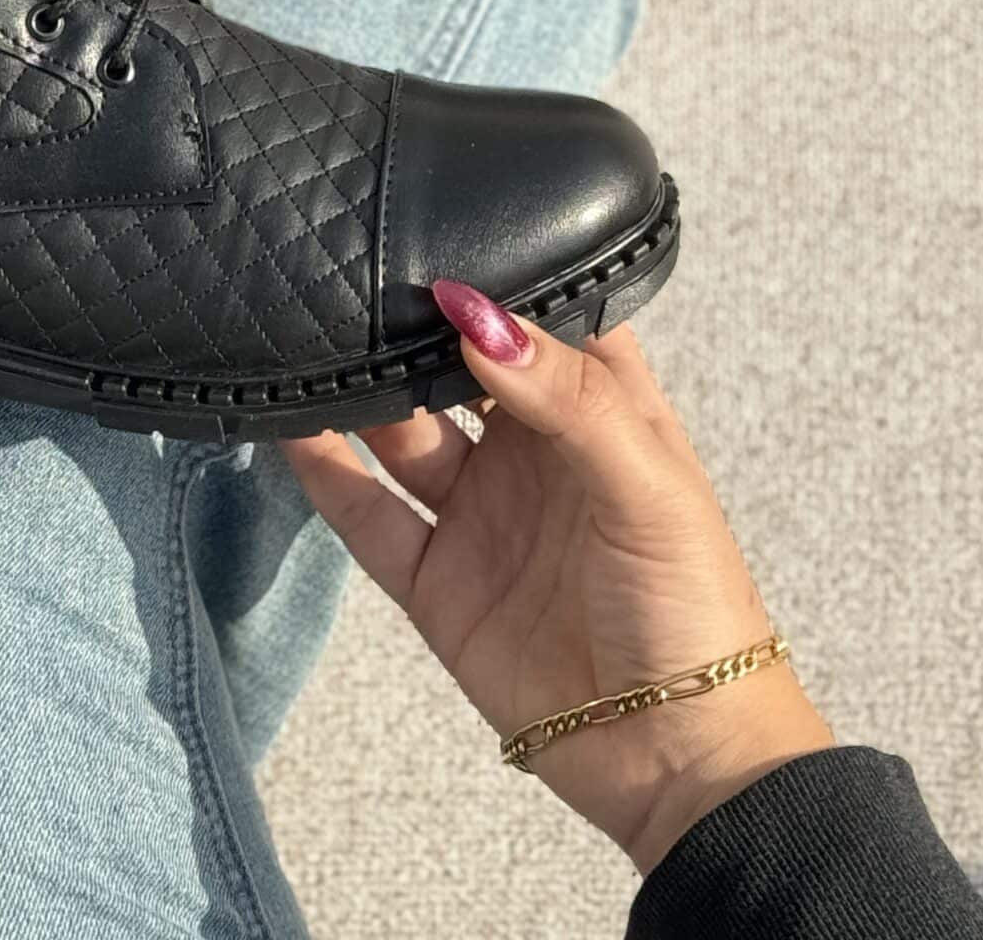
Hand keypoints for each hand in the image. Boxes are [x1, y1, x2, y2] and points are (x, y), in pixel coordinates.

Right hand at [285, 288, 832, 875]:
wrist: (681, 763)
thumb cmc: (695, 608)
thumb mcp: (646, 482)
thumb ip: (563, 393)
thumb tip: (473, 312)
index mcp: (599, 408)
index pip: (540, 315)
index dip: (494, 271)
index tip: (434, 217)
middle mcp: (531, 451)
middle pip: (454, 365)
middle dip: (409, 322)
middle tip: (350, 268)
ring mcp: (480, 515)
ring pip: (402, 429)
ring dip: (360, 386)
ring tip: (308, 330)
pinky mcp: (438, 582)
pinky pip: (368, 514)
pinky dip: (324, 470)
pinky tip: (287, 422)